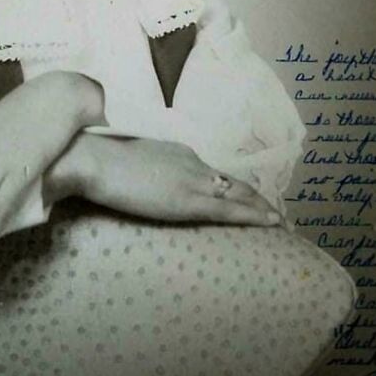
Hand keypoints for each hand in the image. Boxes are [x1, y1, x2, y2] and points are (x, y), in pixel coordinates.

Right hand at [67, 135, 281, 225]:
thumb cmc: (101, 159)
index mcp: (178, 152)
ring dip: (261, 209)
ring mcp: (192, 179)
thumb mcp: (130, 161)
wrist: (94, 157)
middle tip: (278, 214)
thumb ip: (145, 171)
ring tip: (282, 222)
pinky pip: (229, 210)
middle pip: (232, 183)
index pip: (213, 173)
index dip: (234, 187)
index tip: (249, 198)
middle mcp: (192, 162)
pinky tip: (270, 222)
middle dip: (257, 198)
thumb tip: (145, 182)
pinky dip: (254, 215)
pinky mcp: (188, 200)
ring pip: (238, 195)